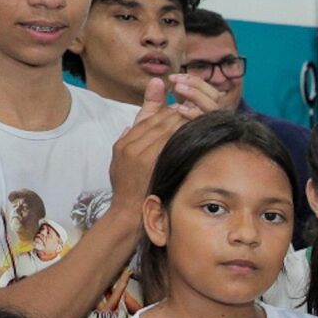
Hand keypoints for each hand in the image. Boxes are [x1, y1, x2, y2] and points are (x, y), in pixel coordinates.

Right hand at [105, 77, 205, 210]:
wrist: (128, 212)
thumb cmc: (126, 188)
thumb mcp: (119, 162)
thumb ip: (125, 141)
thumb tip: (130, 126)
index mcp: (124, 144)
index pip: (147, 118)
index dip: (164, 109)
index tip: (179, 105)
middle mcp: (132, 146)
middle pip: (158, 120)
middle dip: (177, 111)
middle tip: (194, 106)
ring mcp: (143, 154)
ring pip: (167, 128)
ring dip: (183, 119)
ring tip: (198, 115)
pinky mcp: (155, 163)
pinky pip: (173, 141)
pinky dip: (185, 133)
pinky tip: (198, 130)